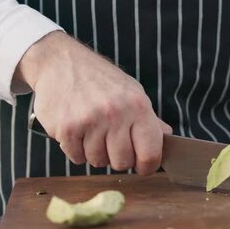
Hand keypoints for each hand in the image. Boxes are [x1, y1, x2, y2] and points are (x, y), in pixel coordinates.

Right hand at [14, 31, 171, 174]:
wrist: (60, 62)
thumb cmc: (99, 79)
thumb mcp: (131, 92)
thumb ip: (149, 118)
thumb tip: (169, 137)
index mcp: (138, 106)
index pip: (150, 153)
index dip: (148, 166)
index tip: (142, 167)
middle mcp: (116, 114)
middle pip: (122, 163)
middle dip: (118, 158)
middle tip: (111, 143)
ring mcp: (90, 121)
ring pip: (98, 161)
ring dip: (95, 153)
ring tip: (92, 132)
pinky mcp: (66, 128)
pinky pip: (76, 158)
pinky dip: (76, 150)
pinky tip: (77, 131)